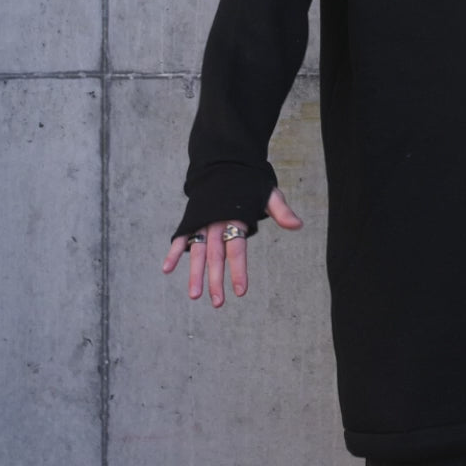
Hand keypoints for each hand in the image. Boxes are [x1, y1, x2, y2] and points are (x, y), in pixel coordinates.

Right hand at [162, 188, 302, 306]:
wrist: (225, 162)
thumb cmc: (250, 182)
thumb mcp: (268, 193)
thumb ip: (281, 211)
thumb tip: (299, 225)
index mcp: (236, 218)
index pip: (237, 249)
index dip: (238, 270)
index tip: (241, 291)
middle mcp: (217, 221)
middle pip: (216, 255)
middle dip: (215, 280)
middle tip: (218, 303)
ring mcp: (202, 222)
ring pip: (198, 251)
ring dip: (195, 273)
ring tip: (194, 296)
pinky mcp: (191, 220)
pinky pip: (181, 238)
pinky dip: (173, 252)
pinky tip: (167, 270)